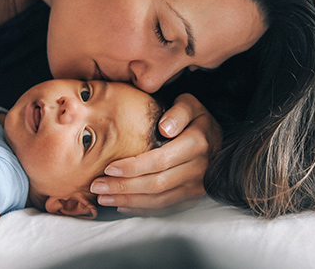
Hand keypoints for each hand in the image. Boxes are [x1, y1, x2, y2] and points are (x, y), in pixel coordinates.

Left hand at [90, 93, 221, 214]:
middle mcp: (199, 169)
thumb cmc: (196, 119)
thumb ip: (179, 112)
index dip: (133, 167)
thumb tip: (165, 128)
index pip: (160, 160)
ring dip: (129, 201)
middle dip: (123, 188)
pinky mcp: (192, 198)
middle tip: (97, 186)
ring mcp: (197, 187)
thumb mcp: (190, 105)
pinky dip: (142, 210)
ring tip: (103, 197)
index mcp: (197, 144)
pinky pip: (166, 208)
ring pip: (159, 200)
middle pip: (156, 184)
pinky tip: (122, 205)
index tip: (109, 168)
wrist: (218, 140)